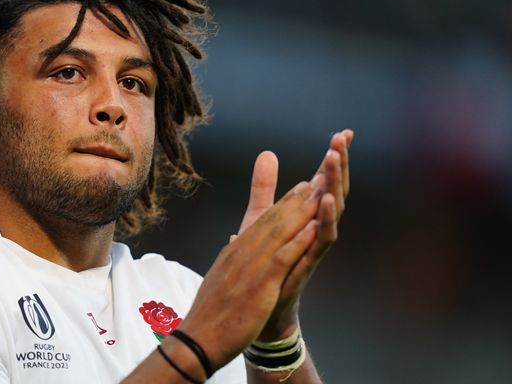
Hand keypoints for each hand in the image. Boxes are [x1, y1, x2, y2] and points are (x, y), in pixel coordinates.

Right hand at [179, 178, 323, 368]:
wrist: (198, 340)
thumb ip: (230, 258)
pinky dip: (298, 241)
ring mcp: (250, 267)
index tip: (300, 188)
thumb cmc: (210, 315)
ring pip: (279, 232)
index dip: (283, 203)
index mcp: (234, 252)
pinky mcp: (259, 285)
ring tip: (319, 192)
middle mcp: (241, 253)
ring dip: (301, 211)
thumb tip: (234, 241)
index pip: (262, 222)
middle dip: (296, 199)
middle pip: (272, 220)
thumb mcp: (220, 279)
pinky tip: (312, 228)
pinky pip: (281, 258)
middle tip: (316, 178)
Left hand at [236, 130, 352, 339]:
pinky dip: (326, 217)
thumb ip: (264, 187)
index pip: (323, 179)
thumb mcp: (261, 216)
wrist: (261, 304)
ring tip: (334, 158)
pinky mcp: (310, 260)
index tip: (344, 132)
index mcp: (306, 213)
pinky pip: (324, 237)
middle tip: (341, 138)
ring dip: (334, 182)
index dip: (333, 157)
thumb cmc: (265, 260)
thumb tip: (266, 154)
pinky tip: (326, 199)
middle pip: (334, 188)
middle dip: (338, 163)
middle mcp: (316, 225)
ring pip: (333, 208)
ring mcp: (315, 243)